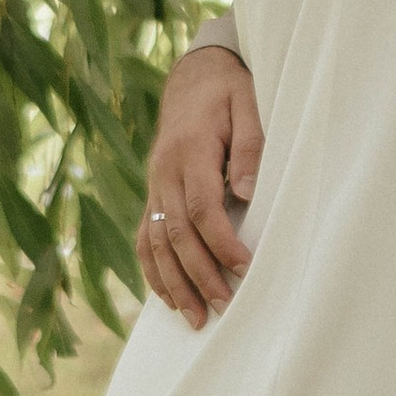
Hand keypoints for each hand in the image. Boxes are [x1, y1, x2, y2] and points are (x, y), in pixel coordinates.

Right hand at [140, 42, 262, 327]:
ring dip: (173, 283)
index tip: (245, 268)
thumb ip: (250, 148)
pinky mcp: (153, 192)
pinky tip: (167, 297)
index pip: (203, 207)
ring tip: (195, 318)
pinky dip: (153, 269)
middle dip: (200, 274)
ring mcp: (154, 183)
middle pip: (177, 232)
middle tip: (225, 306)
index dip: (222, 242)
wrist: (194, 76)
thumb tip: (247, 196)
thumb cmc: (228, 91)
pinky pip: (145, 236)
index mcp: (190, 150)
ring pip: (155, 242)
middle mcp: (165, 171)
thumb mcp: (248, 105)